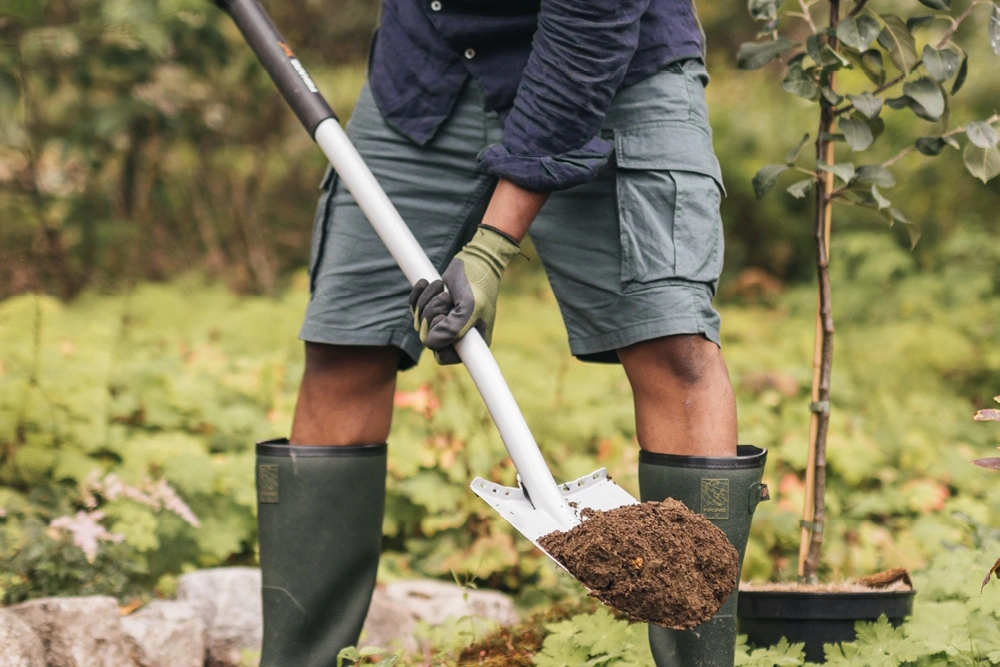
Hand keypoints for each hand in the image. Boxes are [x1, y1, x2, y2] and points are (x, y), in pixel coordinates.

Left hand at [409, 226, 519, 363]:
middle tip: (446, 298)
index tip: (444, 319)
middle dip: (431, 314)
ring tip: (441, 287)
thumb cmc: (478, 285)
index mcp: (471, 342)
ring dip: (426, 301)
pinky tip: (426, 282)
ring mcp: (444, 321)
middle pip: (427, 337)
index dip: (438, 341)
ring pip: (419, 322)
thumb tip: (430, 343)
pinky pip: (414, 308)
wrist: (477, 260)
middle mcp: (456, 335)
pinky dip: (418, 294)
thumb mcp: (469, 308)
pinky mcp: (433, 307)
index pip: (443, 356)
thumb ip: (452, 329)